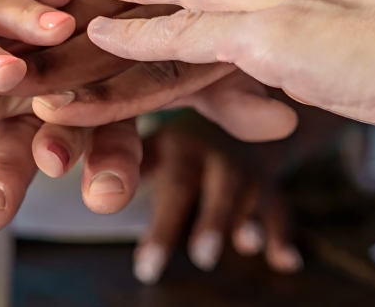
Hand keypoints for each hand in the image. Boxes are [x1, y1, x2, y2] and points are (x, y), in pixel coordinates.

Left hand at [133, 114, 305, 284]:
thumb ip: (124, 165)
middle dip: (212, 220)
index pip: (174, 183)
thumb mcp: (155, 144)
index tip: (148, 268)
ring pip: (255, 193)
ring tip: (246, 245)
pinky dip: (283, 233)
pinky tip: (286, 262)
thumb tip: (88, 186)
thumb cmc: (181, 140)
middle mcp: (220, 155)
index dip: (163, 225)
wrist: (241, 107)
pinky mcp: (271, 182)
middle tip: (202, 255)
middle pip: (218, 186)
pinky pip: (281, 205)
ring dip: (251, 219)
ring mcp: (249, 168)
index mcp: (185, 147)